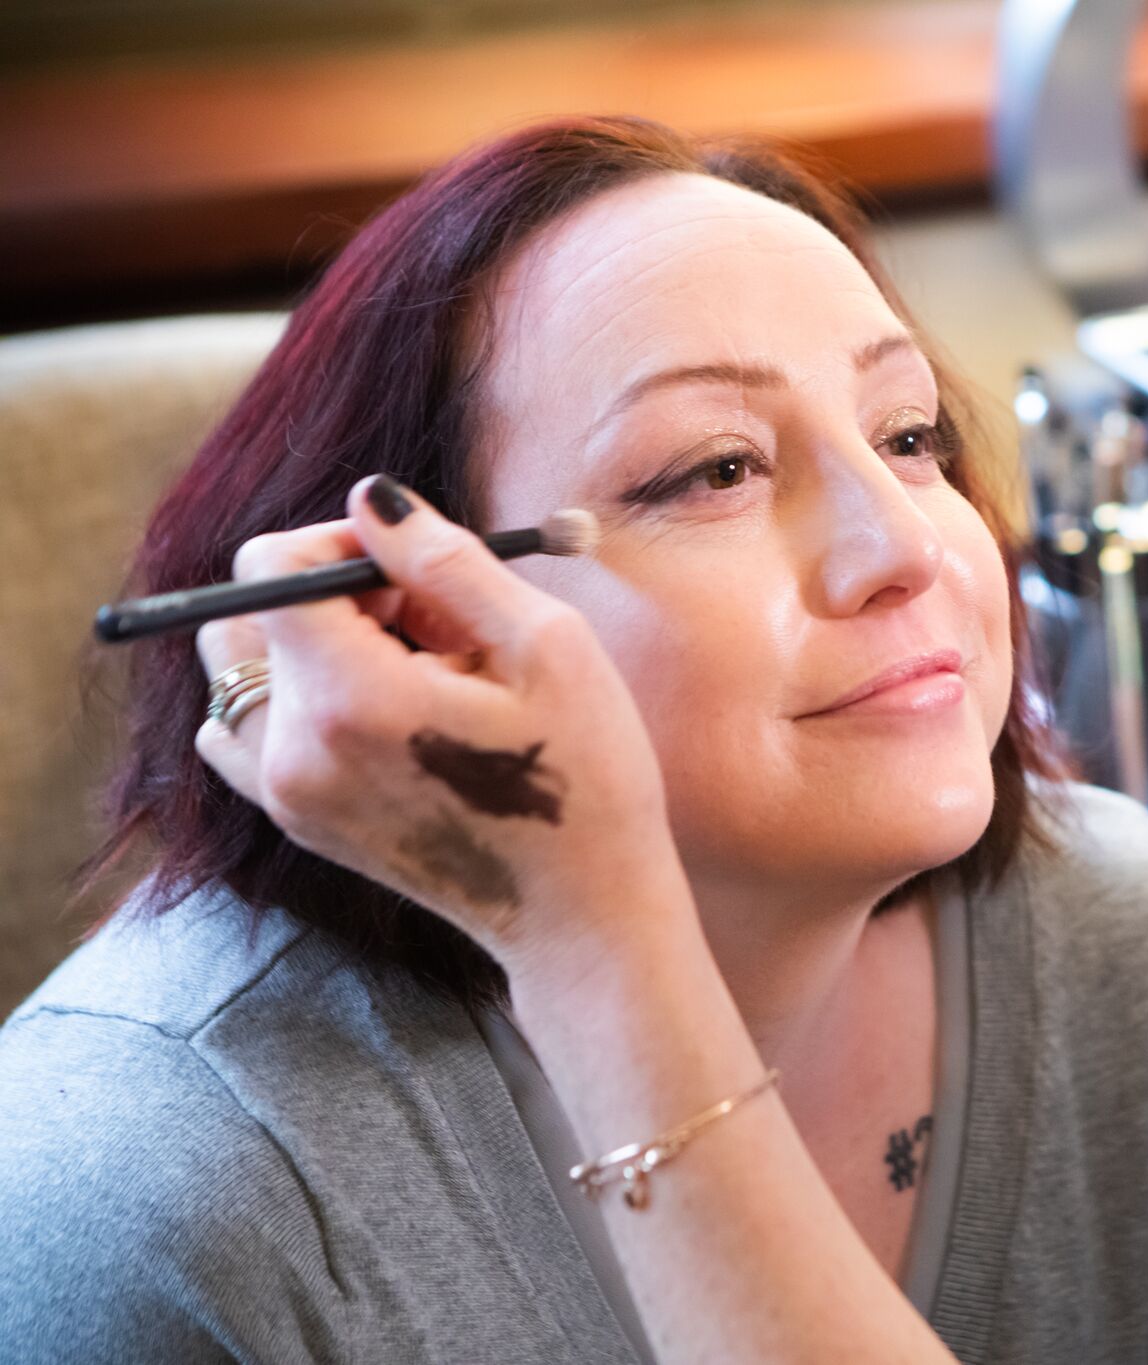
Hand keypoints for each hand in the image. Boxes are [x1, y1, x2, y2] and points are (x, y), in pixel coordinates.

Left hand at [194, 476, 685, 974]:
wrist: (579, 911)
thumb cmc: (586, 777)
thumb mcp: (546, 645)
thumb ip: (446, 561)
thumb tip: (372, 498)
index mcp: (351, 697)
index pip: (273, 566)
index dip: (342, 543)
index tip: (416, 571)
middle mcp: (293, 747)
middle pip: (255, 611)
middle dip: (337, 594)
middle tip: (435, 628)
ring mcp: (284, 792)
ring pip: (249, 665)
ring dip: (317, 645)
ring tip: (414, 676)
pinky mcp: (296, 818)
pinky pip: (245, 727)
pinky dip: (299, 699)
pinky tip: (385, 716)